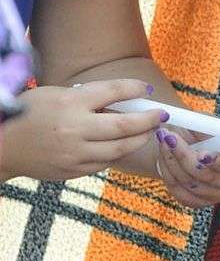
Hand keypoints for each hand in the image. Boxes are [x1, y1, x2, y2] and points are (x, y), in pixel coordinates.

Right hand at [0, 79, 165, 179]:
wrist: (2, 145)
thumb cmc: (30, 114)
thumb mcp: (55, 95)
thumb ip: (88, 97)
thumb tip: (124, 100)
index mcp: (70, 102)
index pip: (113, 91)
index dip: (135, 89)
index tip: (146, 90)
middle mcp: (74, 128)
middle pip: (126, 124)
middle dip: (149, 119)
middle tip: (161, 115)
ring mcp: (75, 153)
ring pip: (121, 148)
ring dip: (140, 138)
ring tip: (148, 131)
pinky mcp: (74, 170)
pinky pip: (106, 161)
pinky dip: (118, 152)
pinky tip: (124, 144)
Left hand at [155, 129, 219, 208]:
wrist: (187, 144)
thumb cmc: (199, 131)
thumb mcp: (205, 122)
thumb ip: (205, 126)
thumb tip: (203, 129)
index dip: (217, 161)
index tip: (201, 155)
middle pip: (209, 177)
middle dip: (184, 157)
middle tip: (169, 137)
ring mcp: (218, 194)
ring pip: (191, 185)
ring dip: (172, 163)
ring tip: (162, 142)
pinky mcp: (200, 202)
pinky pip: (181, 194)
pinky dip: (168, 176)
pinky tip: (163, 159)